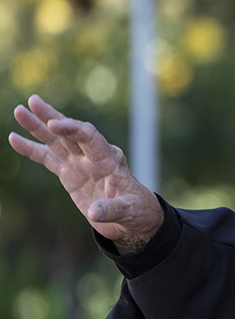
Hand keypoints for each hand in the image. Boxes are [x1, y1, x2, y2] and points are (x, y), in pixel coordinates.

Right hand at [9, 95, 162, 251]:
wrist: (134, 216)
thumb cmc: (137, 210)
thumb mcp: (128, 211)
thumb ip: (111, 210)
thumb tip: (94, 213)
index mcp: (109, 160)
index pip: (90, 138)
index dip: (73, 129)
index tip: (53, 125)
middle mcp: (93, 157)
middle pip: (70, 132)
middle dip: (52, 117)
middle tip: (34, 101)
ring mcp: (80, 163)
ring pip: (56, 141)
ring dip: (38, 127)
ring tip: (19, 111)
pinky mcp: (70, 173)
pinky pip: (48, 158)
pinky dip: (31, 149)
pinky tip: (14, 138)